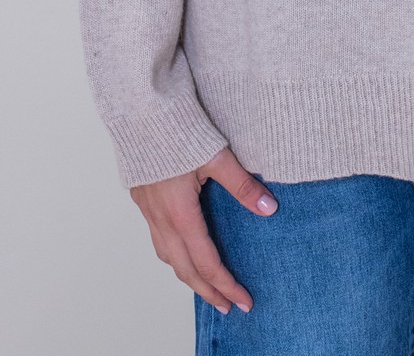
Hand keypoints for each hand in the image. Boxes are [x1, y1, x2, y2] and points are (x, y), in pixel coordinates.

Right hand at [129, 146, 278, 313]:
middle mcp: (161, 218)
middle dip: (207, 291)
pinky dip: (173, 253)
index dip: (226, 285)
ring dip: (187, 274)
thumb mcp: (217, 157)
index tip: (243, 301)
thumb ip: (243, 185)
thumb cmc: (177, 130)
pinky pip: (157, 238)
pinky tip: (183, 247)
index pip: (207, 263)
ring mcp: (148, 210)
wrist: (140, 110)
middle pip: (184, 268)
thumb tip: (270, 208)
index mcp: (180, 214)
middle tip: (228, 306)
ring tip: (206, 285)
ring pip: (167, 254)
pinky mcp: (142, 197)